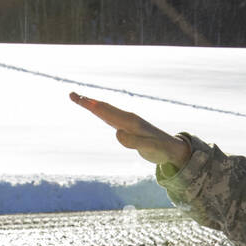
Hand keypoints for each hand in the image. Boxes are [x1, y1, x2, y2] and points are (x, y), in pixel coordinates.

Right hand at [69, 91, 191, 167]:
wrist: (173, 149)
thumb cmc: (161, 150)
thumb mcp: (148, 148)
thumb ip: (133, 141)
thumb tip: (117, 133)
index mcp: (130, 122)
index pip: (106, 111)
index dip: (91, 105)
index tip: (77, 98)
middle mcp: (128, 119)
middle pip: (104, 108)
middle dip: (87, 102)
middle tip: (71, 95)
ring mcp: (128, 123)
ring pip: (107, 112)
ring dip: (93, 106)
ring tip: (80, 100)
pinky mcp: (129, 128)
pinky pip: (111, 118)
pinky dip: (101, 113)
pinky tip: (98, 112)